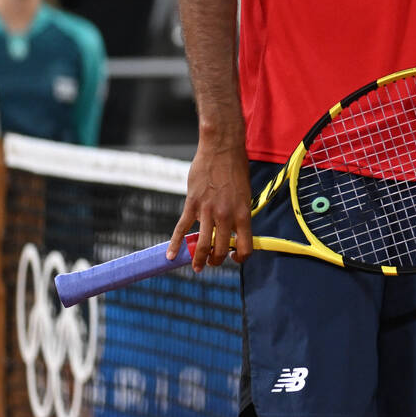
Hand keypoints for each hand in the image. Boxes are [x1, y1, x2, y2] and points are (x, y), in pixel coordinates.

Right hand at [173, 136, 251, 268]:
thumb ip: (238, 213)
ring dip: (198, 259)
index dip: (240, 257)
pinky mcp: (192, 204)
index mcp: (243, 213)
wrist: (222, 149)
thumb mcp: (244, 194)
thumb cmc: (236, 169)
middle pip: (220, 249)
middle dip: (216, 260)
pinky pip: (182, 228)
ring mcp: (208, 211)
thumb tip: (233, 229)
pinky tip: (170, 255)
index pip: (245, 246)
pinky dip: (175, 244)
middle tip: (211, 263)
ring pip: (201, 244)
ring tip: (197, 268)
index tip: (234, 258)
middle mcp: (226, 215)